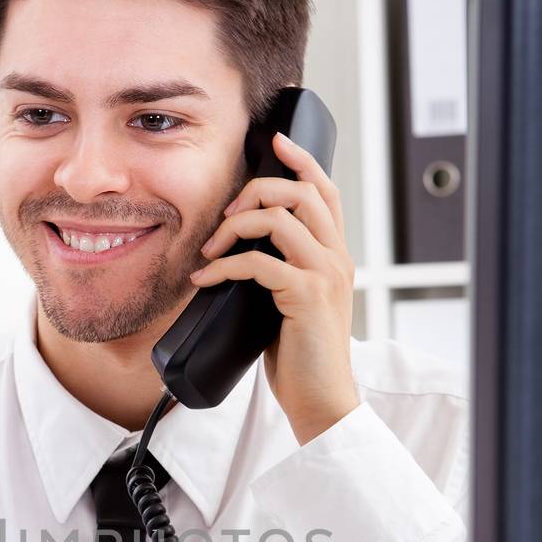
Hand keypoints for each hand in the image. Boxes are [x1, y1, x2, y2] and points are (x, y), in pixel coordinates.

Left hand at [189, 131, 358, 444]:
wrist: (321, 399)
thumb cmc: (301, 356)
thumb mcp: (292, 303)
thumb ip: (279, 272)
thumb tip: (238, 251)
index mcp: (336, 255)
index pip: (325, 191)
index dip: (300, 160)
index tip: (274, 141)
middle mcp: (337, 258)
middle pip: (302, 192)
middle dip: (256, 190)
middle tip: (225, 216)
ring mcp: (325, 276)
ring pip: (281, 219)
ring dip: (235, 226)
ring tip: (211, 248)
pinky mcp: (306, 297)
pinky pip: (259, 263)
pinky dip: (225, 265)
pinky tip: (205, 279)